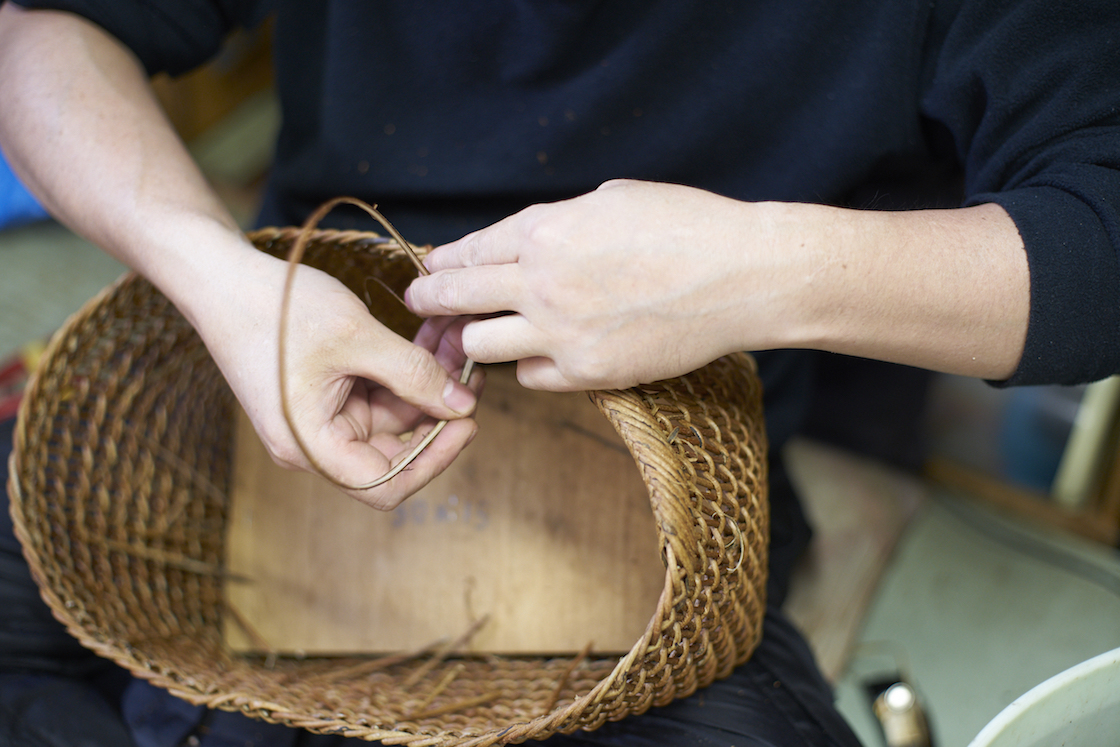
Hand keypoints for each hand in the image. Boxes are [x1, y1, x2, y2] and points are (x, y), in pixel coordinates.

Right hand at [195, 247, 481, 509]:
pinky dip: (405, 368)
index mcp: (312, 445)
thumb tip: (463, 405)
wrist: (221, 276)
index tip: (467, 422)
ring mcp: (320, 418)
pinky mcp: (326, 394)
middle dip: (437, 410)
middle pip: (394, 450)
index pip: (386, 485)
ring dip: (426, 382)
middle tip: (471, 373)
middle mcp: (315, 442)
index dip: (435, 460)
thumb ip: (415, 374)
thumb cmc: (275, 308)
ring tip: (454, 340)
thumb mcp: (357, 337)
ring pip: (392, 415)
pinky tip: (431, 336)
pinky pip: (378, 392)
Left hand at [405, 180, 782, 390]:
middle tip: (420, 304)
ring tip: (477, 337)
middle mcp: (542, 282)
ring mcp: (562, 332)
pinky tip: (543, 354)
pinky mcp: (588, 373)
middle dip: (430, 301)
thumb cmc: (685, 226)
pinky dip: (530, 364)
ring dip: (476, 339)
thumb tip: (524, 241)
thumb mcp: (610, 200)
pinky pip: (530, 376)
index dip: (443, 261)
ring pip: (480, 345)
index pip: (469, 250)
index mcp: (545, 231)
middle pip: (457, 298)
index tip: (431, 269)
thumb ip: (557, 223)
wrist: (742, 276)